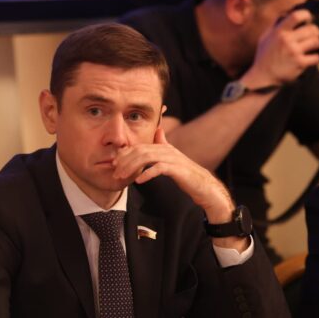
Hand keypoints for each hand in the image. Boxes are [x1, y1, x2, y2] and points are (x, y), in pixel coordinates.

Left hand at [113, 128, 233, 222]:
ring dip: (132, 167)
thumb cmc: (186, 174)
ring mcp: (173, 158)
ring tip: (122, 176)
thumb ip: (164, 144)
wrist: (204, 186)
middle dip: (125, 160)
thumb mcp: (172, 158)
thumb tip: (158, 130)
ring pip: (147, 158)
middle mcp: (167, 150)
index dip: (125, 153)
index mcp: (163, 147)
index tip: (114, 162)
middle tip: (114, 171)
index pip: (139, 146)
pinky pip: (159, 168)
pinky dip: (147, 173)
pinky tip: (139, 180)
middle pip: (140, 150)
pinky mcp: (177, 169)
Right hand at [243, 9, 318, 86]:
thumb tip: (286, 13)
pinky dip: (315, 58)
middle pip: (312, 29)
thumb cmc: (264, 57)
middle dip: (314, 32)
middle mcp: (286, 40)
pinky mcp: (299, 63)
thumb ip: (275, 26)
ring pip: (316, 42)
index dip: (306, 15)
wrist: (262, 78)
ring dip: (316, 44)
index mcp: (279, 32)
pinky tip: (310, 59)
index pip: (297, 15)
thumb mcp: (265, 38)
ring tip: (311, 48)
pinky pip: (316, 57)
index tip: (308, 19)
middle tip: (311, 36)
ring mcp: (294, 52)